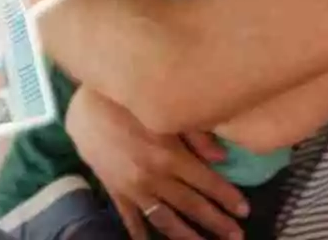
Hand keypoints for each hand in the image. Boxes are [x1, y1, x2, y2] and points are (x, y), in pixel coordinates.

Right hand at [65, 86, 246, 239]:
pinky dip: (140, 234)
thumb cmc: (127, 102)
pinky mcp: (116, 192)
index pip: (207, 183)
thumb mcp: (163, 112)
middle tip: (236, 237)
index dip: (227, 197)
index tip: (244, 210)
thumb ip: (195, 134)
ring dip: (186, 236)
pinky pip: (130, 218)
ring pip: (165, 219)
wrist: (83, 109)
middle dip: (216, 223)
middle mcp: (155, 178)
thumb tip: (222, 157)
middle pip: (192, 205)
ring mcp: (134, 189)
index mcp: (170, 156)